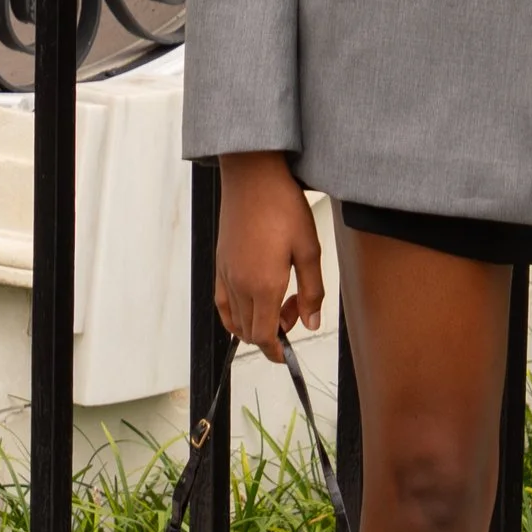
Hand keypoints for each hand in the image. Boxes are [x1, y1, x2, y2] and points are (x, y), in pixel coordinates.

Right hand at [215, 150, 326, 358]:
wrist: (252, 177)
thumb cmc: (282, 207)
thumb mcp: (310, 250)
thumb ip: (312, 292)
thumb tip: (312, 324)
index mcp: (263, 285)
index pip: (263, 336)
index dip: (276, 351)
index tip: (287, 354)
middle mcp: (239, 285)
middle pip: (248, 332)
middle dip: (272, 334)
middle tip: (296, 309)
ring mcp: (225, 275)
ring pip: (234, 319)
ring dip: (255, 323)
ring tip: (279, 300)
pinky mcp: (219, 263)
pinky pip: (223, 301)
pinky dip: (236, 312)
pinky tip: (254, 298)